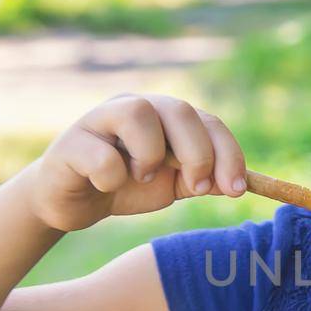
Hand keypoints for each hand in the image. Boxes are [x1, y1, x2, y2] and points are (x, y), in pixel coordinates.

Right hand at [23, 93, 246, 231]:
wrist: (74, 203)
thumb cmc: (127, 186)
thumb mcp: (173, 184)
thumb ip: (203, 179)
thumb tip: (240, 183)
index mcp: (165, 116)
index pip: (208, 122)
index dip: (228, 154)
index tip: (237, 190)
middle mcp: (135, 107)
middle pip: (179, 110)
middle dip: (198, 154)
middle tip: (196, 189)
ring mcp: (100, 119)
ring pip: (138, 113)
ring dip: (152, 153)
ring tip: (142, 177)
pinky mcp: (70, 144)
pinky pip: (100, 155)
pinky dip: (111, 175)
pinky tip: (106, 185)